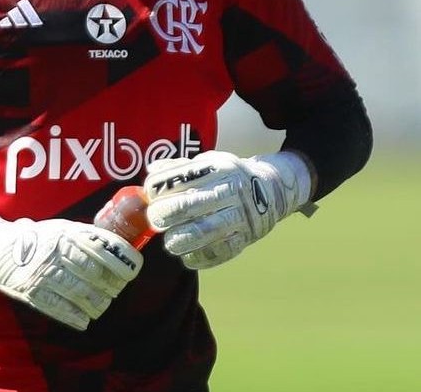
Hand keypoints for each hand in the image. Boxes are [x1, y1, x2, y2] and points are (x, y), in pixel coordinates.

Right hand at [0, 204, 142, 330]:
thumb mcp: (59, 228)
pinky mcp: (32, 293)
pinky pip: (61, 310)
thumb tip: (118, 246)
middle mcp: (55, 253)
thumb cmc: (34, 237)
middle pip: (95, 274)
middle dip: (112, 285)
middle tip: (117, 288)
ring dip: (98, 302)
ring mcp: (42, 274)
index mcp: (64, 233)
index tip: (134, 268)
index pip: (101, 247)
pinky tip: (86, 318)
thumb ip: (85, 236)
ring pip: (82, 294)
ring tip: (102, 303)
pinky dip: (78, 317)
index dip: (122, 260)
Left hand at [143, 150, 313, 269]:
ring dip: (179, 240)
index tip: (150, 195)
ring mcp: (239, 216)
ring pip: (203, 232)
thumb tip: (152, 170)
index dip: (158, 188)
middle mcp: (230, 191)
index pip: (180, 178)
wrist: (271, 190)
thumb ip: (179, 168)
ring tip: (170, 241)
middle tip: (155, 219)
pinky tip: (187, 256)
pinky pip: (219, 253)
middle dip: (163, 215)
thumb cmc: (227, 177)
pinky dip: (199, 258)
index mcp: (218, 168)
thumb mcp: (208, 163)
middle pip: (188, 206)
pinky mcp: (244, 238)